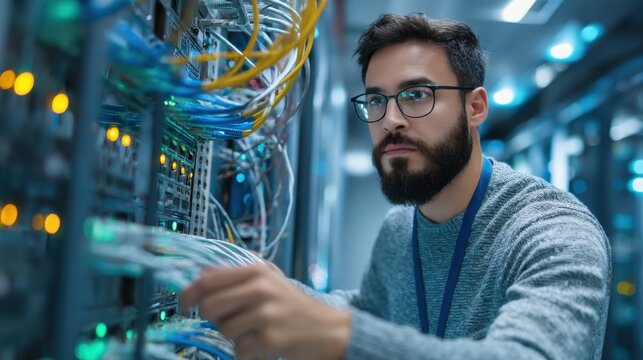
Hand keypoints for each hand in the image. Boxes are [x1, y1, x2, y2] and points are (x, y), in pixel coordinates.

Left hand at [181, 264, 350, 359]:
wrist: (327, 328)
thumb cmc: (293, 304)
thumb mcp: (269, 278)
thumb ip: (237, 273)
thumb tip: (201, 274)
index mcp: (256, 270)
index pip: (207, 281)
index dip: (188, 294)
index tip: (184, 304)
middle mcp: (260, 289)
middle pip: (209, 307)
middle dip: (214, 318)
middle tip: (228, 319)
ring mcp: (265, 314)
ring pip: (223, 330)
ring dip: (234, 335)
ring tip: (254, 330)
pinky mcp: (270, 339)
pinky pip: (239, 350)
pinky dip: (247, 352)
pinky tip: (262, 344)